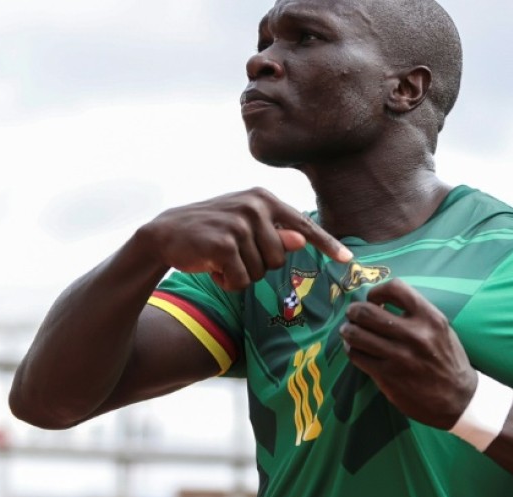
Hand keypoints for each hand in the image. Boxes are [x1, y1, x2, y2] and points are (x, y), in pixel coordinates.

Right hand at [142, 187, 351, 290]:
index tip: (347, 259)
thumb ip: (273, 233)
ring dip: (240, 275)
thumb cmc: (209, 231)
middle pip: (281, 259)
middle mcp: (255, 206)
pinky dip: (227, 282)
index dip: (327, 244)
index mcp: (264, 198)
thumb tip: (302, 240)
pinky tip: (211, 267)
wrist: (165, 234)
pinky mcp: (224, 244)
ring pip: (261, 273)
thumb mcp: (244, 227)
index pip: (304, 225)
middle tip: (232, 254)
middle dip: (258, 266)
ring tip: (219, 258)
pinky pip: (241, 280)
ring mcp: (240, 223)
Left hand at [339, 278, 477, 429]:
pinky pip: (357, 356)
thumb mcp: (441, 330)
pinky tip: (354, 349)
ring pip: (356, 334)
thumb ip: (416, 314)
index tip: (373, 299)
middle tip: (352, 315)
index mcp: (430, 318)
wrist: (459, 399)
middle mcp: (414, 334)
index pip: (395, 288)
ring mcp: (399, 356)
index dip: (376, 291)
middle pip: (367, 312)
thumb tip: (381, 302)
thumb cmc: (448, 360)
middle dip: (354, 311)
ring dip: (348, 330)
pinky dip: (351, 349)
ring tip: (349, 331)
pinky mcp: (387, 376)